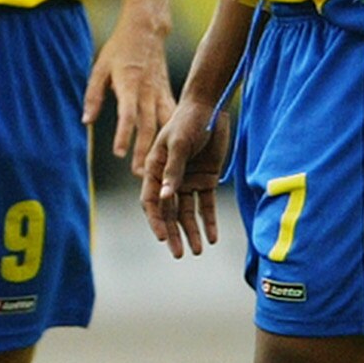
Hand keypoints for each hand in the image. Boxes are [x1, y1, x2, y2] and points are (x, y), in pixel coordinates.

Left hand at [83, 12, 176, 175]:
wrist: (146, 30)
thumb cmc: (119, 49)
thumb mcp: (99, 68)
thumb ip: (93, 95)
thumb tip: (86, 121)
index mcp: (129, 84)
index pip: (127, 113)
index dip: (124, 134)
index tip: (119, 153)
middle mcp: (147, 91)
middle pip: (147, 125)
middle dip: (144, 149)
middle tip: (140, 173)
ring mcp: (160, 93)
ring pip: (163, 124)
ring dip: (160, 147)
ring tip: (158, 169)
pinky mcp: (167, 93)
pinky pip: (172, 116)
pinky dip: (173, 134)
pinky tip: (176, 151)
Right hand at [138, 95, 229, 258]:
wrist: (211, 107)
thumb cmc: (188, 121)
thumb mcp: (178, 143)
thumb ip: (173, 170)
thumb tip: (164, 197)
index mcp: (154, 169)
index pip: (150, 201)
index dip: (156, 220)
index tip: (162, 237)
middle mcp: (169, 179)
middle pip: (169, 212)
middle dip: (174, 234)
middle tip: (178, 254)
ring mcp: (188, 180)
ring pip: (188, 213)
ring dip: (192, 232)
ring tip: (198, 250)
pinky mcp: (206, 180)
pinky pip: (207, 205)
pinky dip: (210, 221)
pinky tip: (213, 237)